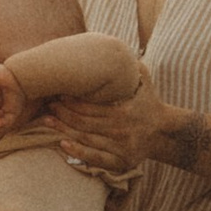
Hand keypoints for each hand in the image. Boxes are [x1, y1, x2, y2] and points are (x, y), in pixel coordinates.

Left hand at [46, 73, 175, 179]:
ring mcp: (121, 147)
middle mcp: (122, 129)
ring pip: (86, 138)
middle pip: (85, 121)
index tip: (59, 93)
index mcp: (125, 110)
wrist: (164, 132)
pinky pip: (96, 157)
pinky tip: (62, 144)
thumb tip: (118, 49)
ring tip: (47, 121)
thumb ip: (132, 66)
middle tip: (49, 105)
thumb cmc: (149, 103)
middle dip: (64, 113)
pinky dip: (78, 152)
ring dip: (64, 130)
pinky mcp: (121, 161)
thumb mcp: (145, 81)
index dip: (73, 100)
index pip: (92, 106)